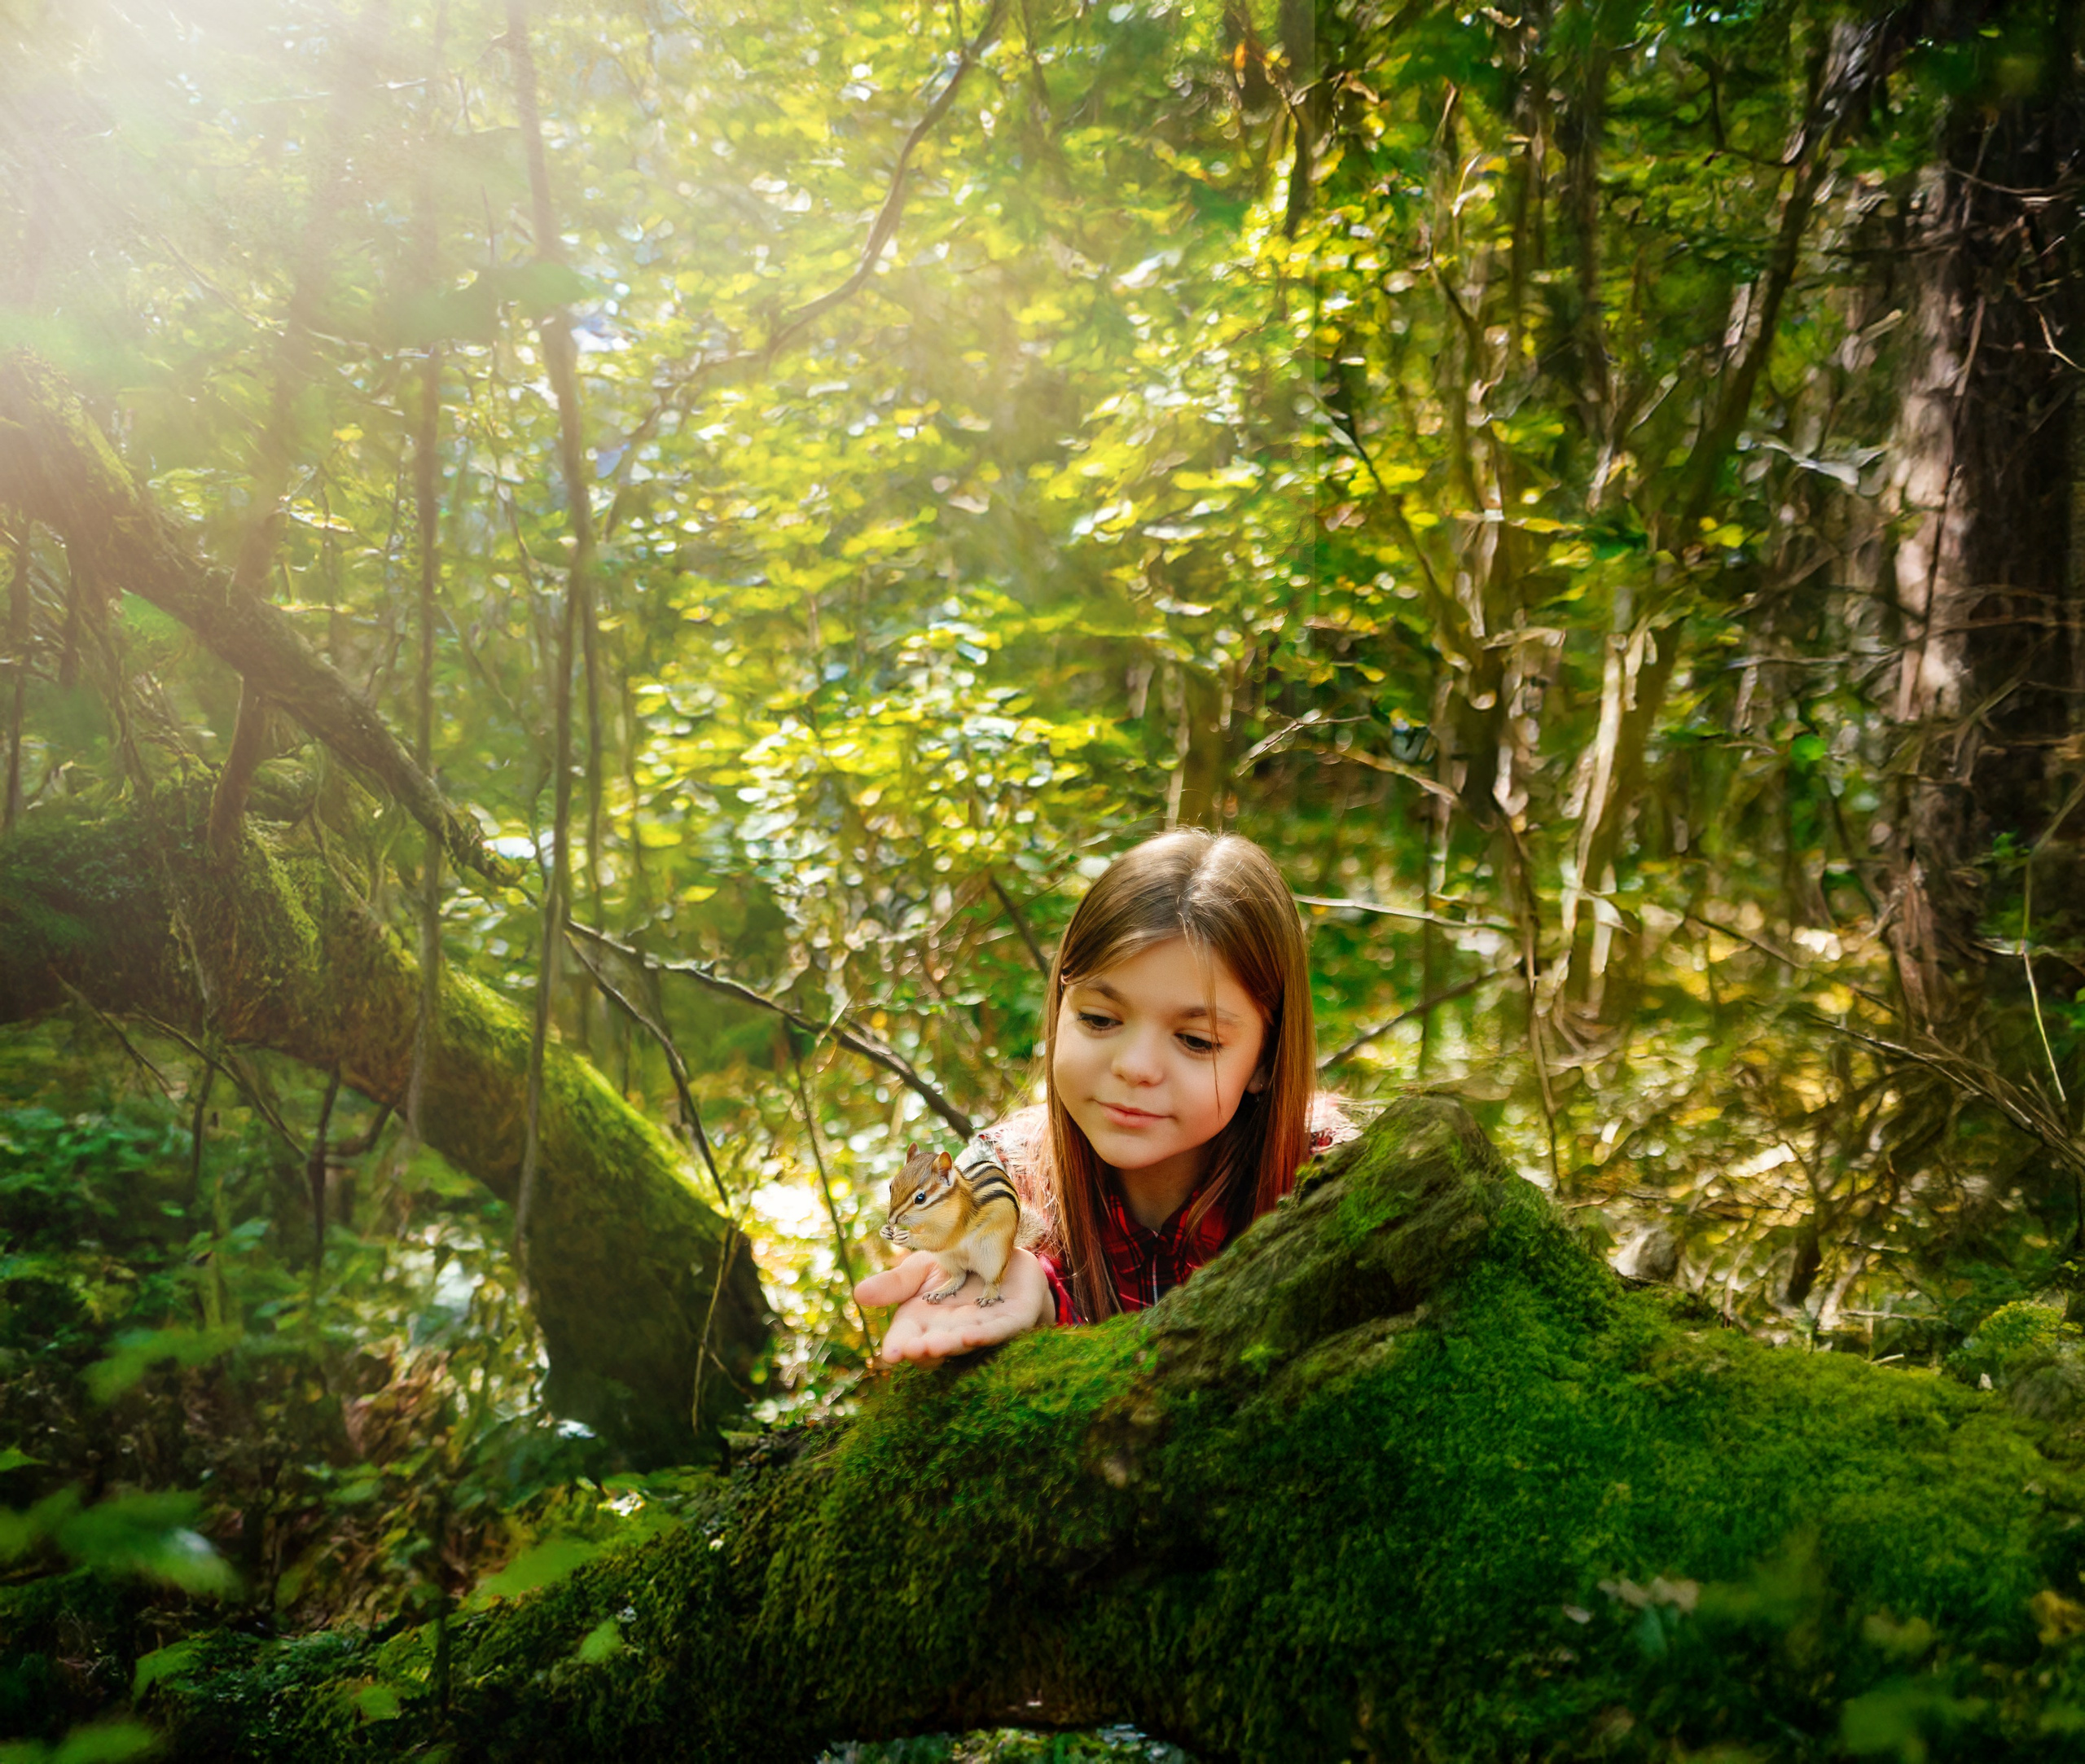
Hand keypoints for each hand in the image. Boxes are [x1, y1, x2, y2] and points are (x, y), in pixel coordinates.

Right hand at [854, 1247, 1054, 1364]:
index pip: (907, 1338)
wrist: (1003, 1248)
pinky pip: (997, 1330)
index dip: (899, 1347)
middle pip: (935, 1345)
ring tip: (934, 1346)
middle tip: (912, 1350)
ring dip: (950, 1345)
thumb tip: (858, 1294)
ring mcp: (982, 1327)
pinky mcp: (1012, 1320)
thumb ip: (895, 1283)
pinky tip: (970, 1335)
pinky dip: (984, 1334)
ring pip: (964, 1340)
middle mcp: (951, 1330)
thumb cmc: (957, 1263)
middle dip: (924, 1349)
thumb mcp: (920, 1269)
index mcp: (924, 1320)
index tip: (890, 1354)